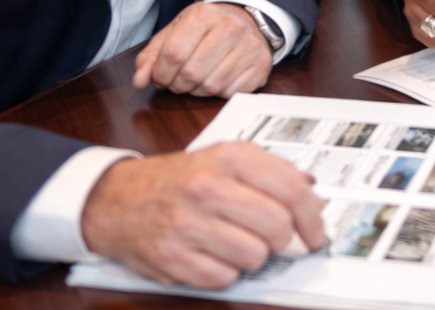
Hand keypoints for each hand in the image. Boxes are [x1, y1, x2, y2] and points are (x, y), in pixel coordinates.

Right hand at [80, 142, 325, 288]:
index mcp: (229, 156)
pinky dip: (225, 272)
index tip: (316, 232)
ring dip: (253, 256)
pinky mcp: (171, 258)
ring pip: (254, 256)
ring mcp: (187, 224)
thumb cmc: (181, 179)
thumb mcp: (225, 157)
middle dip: (285, 240)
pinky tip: (212, 254)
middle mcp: (207, 187)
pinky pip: (224, 278)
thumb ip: (270, 171)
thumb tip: (312, 192)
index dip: (312, 216)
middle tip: (278, 240)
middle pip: (277, 227)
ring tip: (235, 241)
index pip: (291, 188)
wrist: (118, 199)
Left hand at [133, 2, 273, 96]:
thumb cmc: (205, 30)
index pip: (173, 53)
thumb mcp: (175, 33)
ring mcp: (250, 45)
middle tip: (178, 81)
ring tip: (197, 80)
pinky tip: (218, 80)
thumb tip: (140, 81)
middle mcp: (230, 26)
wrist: (246, 21)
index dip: (161, 73)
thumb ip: (151, 56)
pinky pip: (230, 93)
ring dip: (197, 91)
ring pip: (211, 86)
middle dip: (178, 84)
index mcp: (204, 13)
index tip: (160, 77)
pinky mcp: (262, 64)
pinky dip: (219, 94)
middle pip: (191, 72)